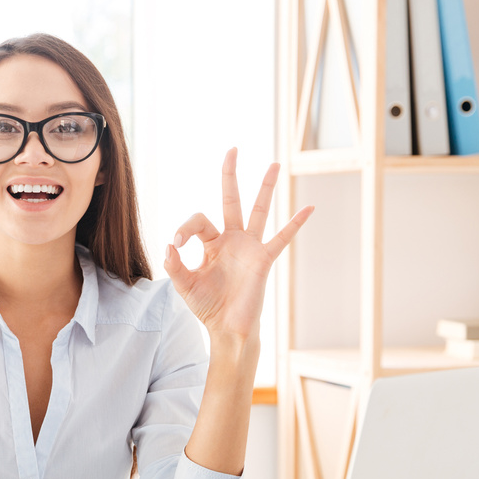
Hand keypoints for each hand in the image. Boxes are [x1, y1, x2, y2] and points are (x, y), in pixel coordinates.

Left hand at [165, 148, 313, 343]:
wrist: (227, 328)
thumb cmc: (207, 306)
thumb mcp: (184, 285)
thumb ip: (174, 265)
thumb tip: (169, 245)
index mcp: (211, 243)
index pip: (198, 221)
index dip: (185, 228)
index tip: (177, 245)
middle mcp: (231, 239)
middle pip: (231, 200)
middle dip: (230, 175)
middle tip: (232, 150)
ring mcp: (249, 247)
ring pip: (259, 210)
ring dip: (266, 187)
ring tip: (274, 164)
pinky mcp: (263, 259)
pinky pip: (281, 238)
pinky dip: (295, 224)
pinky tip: (309, 208)